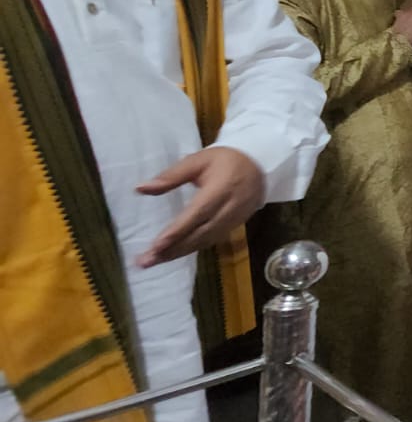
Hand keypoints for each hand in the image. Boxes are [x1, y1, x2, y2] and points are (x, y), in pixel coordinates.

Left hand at [136, 147, 264, 266]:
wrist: (259, 164)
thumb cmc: (224, 160)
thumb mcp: (197, 161)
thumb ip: (170, 176)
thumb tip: (141, 188)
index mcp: (221, 189)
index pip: (197, 214)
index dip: (178, 230)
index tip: (156, 245)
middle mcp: (229, 208)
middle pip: (200, 233)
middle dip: (173, 248)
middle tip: (147, 261)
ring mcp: (235, 219)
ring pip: (206, 240)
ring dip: (180, 252)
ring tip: (155, 261)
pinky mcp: (235, 225)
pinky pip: (212, 240)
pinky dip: (192, 248)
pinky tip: (175, 254)